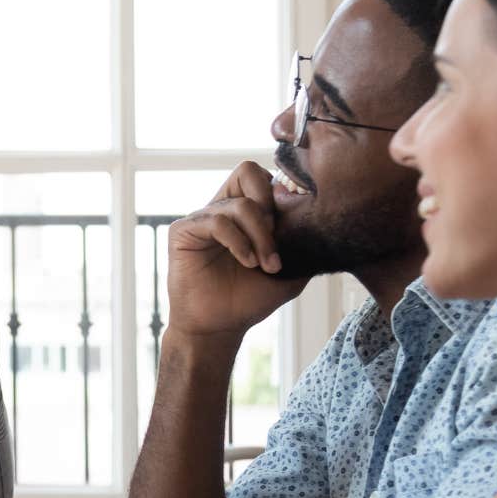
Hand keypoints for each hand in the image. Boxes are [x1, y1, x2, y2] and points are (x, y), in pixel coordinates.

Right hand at [164, 162, 309, 351]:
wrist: (220, 325)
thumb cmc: (251, 298)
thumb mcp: (292, 268)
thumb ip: (302, 239)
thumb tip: (312, 211)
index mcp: (243, 211)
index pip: (263, 176)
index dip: (282, 194)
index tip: (294, 228)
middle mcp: (221, 208)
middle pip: (248, 172)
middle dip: (271, 207)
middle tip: (278, 240)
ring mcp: (201, 218)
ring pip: (240, 204)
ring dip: (261, 236)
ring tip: (267, 264)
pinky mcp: (183, 231)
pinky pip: (217, 222)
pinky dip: (239, 243)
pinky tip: (248, 262)